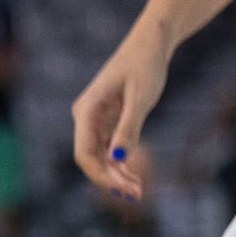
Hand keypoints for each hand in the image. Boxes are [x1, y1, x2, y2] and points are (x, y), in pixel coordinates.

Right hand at [72, 23, 169, 199]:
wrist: (151, 41)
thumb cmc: (145, 64)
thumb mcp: (141, 97)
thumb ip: (128, 129)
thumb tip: (117, 160)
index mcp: (86, 111)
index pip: (84, 153)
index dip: (100, 175)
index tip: (122, 189)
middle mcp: (85, 118)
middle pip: (90, 158)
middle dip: (110, 179)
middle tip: (136, 195)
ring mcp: (95, 120)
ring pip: (99, 156)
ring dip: (116, 175)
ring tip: (138, 190)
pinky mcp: (107, 119)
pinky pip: (109, 148)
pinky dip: (121, 163)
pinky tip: (134, 176)